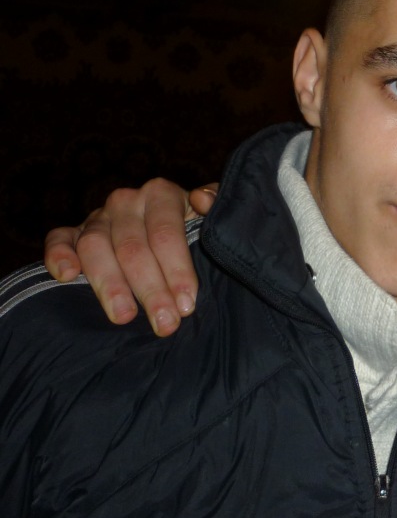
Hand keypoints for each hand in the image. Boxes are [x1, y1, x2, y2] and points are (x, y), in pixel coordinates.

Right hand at [43, 180, 218, 335]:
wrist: (172, 229)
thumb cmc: (197, 228)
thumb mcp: (214, 216)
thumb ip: (216, 204)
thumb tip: (202, 200)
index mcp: (161, 194)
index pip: (166, 233)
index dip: (177, 270)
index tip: (187, 304)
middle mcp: (127, 201)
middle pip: (133, 247)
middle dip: (150, 289)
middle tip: (165, 323)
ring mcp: (97, 216)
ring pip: (95, 247)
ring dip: (109, 285)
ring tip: (124, 317)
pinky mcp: (72, 232)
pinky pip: (58, 239)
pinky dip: (58, 255)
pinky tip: (67, 277)